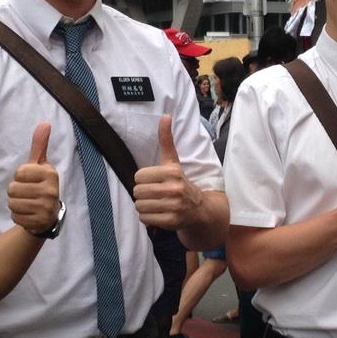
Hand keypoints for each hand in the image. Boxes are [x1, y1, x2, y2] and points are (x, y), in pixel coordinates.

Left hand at [7, 123, 59, 234]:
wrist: (49, 214)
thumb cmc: (41, 184)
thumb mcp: (40, 165)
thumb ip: (39, 145)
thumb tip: (45, 123)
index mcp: (50, 174)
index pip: (19, 172)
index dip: (19, 176)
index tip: (29, 180)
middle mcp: (51, 191)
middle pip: (13, 189)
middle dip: (15, 192)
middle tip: (27, 193)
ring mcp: (46, 208)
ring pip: (12, 203)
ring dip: (15, 204)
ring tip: (26, 203)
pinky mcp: (40, 222)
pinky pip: (16, 217)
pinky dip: (18, 216)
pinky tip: (28, 214)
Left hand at [133, 115, 201, 229]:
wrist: (199, 208)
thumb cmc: (179, 181)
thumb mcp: (173, 161)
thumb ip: (166, 140)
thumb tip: (165, 115)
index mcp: (172, 172)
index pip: (138, 176)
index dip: (143, 179)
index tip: (153, 181)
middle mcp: (174, 189)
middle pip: (137, 191)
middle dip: (142, 193)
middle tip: (153, 194)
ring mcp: (174, 207)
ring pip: (139, 206)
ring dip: (143, 206)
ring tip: (155, 203)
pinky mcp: (172, 222)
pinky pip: (145, 219)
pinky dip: (147, 217)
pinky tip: (158, 213)